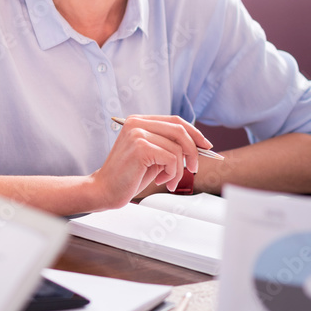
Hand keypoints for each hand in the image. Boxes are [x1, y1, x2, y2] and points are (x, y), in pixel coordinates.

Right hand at [91, 115, 211, 209]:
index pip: (175, 121)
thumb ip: (168, 146)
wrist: (104, 190)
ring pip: (178, 149)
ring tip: (168, 181)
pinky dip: (172, 174)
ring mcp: (137, 134)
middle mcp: (136, 123)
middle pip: (180, 130)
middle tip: (193, 169)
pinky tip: (161, 181)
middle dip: (193, 151)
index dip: (194, 133)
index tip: (206, 146)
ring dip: (179, 170)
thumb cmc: (128, 176)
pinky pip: (171, 159)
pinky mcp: (140, 148)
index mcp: (138, 121)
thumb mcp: (152, 156)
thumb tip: (198, 144)